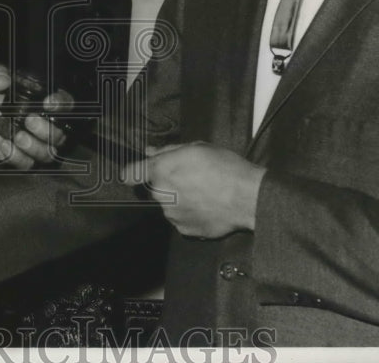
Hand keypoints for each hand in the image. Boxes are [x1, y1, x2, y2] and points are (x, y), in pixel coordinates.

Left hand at [0, 63, 72, 168]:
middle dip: (46, 129)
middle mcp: (44, 123)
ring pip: (48, 152)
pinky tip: (3, 145)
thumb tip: (2, 80)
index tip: (48, 103)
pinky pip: (27, 163)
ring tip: (17, 136)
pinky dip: (17, 157)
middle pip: (60, 133)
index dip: (61, 104)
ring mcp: (34, 142)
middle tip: (28, 120)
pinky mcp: (21, 156)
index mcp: (43, 100)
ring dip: (34, 147)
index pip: (65, 104)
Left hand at [122, 142, 266, 238]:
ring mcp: (173, 216)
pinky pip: (182, 219)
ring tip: (203, 192)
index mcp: (161, 171)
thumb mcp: (196, 148)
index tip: (136, 173)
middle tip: (189, 178)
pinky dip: (190, 213)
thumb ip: (168, 151)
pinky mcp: (186, 231)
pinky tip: (207, 205)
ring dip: (179, 199)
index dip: (134, 172)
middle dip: (166, 184)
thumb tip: (151, 152)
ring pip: (168, 205)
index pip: (130, 174)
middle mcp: (162, 196)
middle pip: (155, 189)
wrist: (248, 198)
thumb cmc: (225, 168)